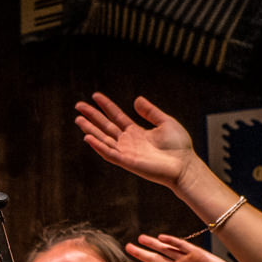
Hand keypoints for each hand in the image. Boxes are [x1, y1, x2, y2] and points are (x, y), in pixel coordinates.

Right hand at [75, 93, 200, 190]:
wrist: (184, 165)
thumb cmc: (178, 147)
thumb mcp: (165, 122)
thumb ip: (150, 112)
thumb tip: (136, 99)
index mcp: (136, 132)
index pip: (116, 116)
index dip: (106, 106)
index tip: (95, 95)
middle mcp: (127, 141)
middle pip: (105, 126)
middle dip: (92, 116)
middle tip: (78, 105)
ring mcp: (126, 152)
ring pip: (103, 138)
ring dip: (90, 129)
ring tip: (78, 119)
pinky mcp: (127, 162)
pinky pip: (109, 153)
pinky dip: (98, 146)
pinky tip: (88, 137)